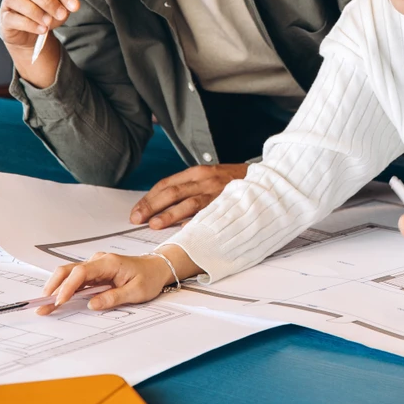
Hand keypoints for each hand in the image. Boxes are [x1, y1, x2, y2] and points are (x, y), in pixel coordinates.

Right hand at [0, 0, 80, 51]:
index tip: (75, 6)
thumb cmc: (48, 14)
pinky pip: (12, 18)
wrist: (33, 34)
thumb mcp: (62, 6)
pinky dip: (28, 24)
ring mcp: (9, 0)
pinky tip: (42, 29)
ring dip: (36, 12)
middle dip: (49, 1)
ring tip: (49, 23)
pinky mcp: (4, 17)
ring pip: (18, 0)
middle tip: (63, 15)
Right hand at [36, 250, 174, 314]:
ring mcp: (95, 266)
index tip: (60, 301)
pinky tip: (57, 300)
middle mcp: (99, 261)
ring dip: (56, 289)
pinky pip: (75, 279)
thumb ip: (114, 298)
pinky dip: (64, 289)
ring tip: (46, 306)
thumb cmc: (149, 277)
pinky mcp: (94, 272)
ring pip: (68, 274)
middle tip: (43, 305)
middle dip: (53, 287)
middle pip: (68, 270)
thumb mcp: (136, 291)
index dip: (68, 286)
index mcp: (109, 263)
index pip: (82, 272)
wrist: (157, 268)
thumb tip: (91, 305)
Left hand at [130, 163, 248, 228]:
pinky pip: (210, 213)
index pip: (166, 184)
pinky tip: (185, 230)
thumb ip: (189, 188)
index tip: (136, 212)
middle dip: (152, 206)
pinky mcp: (229, 203)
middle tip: (137, 219)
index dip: (149, 198)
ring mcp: (217, 192)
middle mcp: (205, 180)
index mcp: (198, 173)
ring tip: (155, 224)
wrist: (266, 180)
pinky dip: (196, 221)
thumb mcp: (209, 178)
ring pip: (189, 202)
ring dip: (170, 214)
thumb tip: (163, 205)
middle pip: (172, 192)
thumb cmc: (234, 183)